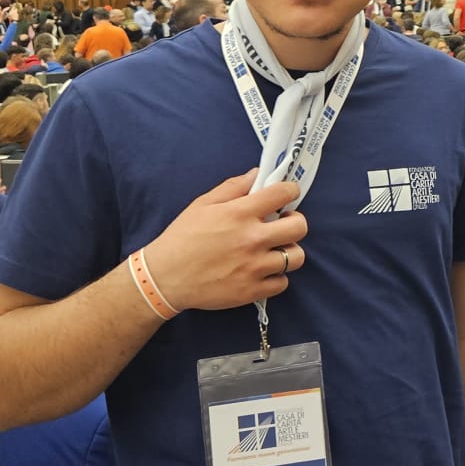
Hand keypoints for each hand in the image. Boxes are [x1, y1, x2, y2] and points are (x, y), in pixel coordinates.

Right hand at [141, 172, 308, 313]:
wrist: (165, 278)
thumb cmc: (182, 238)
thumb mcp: (203, 204)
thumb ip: (233, 187)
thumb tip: (256, 174)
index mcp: (239, 214)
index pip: (283, 194)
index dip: (290, 191)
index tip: (287, 195)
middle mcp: (252, 239)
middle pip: (299, 227)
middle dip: (295, 221)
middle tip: (283, 224)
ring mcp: (254, 267)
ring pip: (295, 257)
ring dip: (288, 251)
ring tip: (274, 249)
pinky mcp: (252, 291)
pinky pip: (282, 283)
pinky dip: (276, 277)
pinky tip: (262, 270)